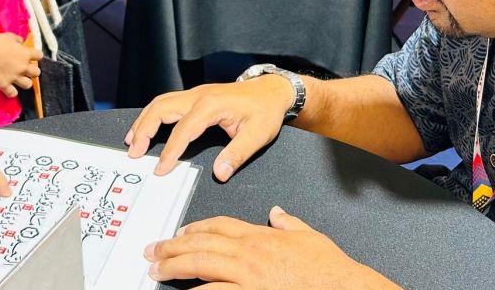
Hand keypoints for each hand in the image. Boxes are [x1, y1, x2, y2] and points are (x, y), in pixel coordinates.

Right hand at [0, 32, 42, 97]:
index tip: (30, 56)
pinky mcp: (4, 85)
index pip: (40, 56)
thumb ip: (18, 40)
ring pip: (28, 85)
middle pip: (37, 73)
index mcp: (25, 54)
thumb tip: (21, 43)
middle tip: (24, 69)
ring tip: (18, 80)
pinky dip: (11, 92)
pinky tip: (8, 88)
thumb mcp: (9, 36)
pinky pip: (13, 94)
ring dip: (24, 82)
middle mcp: (23, 67)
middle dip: (32, 71)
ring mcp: (14, 77)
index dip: (35, 56)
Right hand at [125, 75, 292, 180]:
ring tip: (132, 141)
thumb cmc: (265, 111)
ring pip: (160, 102)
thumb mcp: (258, 135)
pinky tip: (146, 127)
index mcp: (211, 105)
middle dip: (144, 130)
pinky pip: (167, 102)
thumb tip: (219, 173)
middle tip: (134, 152)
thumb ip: (237, 155)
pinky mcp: (195, 97)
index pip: (183, 130)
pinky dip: (152, 115)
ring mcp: (195, 94)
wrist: (271, 90)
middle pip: (161, 108)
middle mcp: (198, 96)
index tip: (161, 169)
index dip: (170, 151)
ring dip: (144, 121)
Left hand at [144, 207, 397, 288]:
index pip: (219, 225)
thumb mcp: (309, 236)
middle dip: (173, 246)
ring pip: (201, 265)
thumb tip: (278, 212)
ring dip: (174, 267)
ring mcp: (247, 274)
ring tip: (156, 271)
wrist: (341, 286)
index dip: (196, 228)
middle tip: (153, 251)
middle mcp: (249, 252)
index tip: (181, 232)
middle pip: (201, 243)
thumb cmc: (328, 268)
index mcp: (260, 236)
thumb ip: (289, 223)